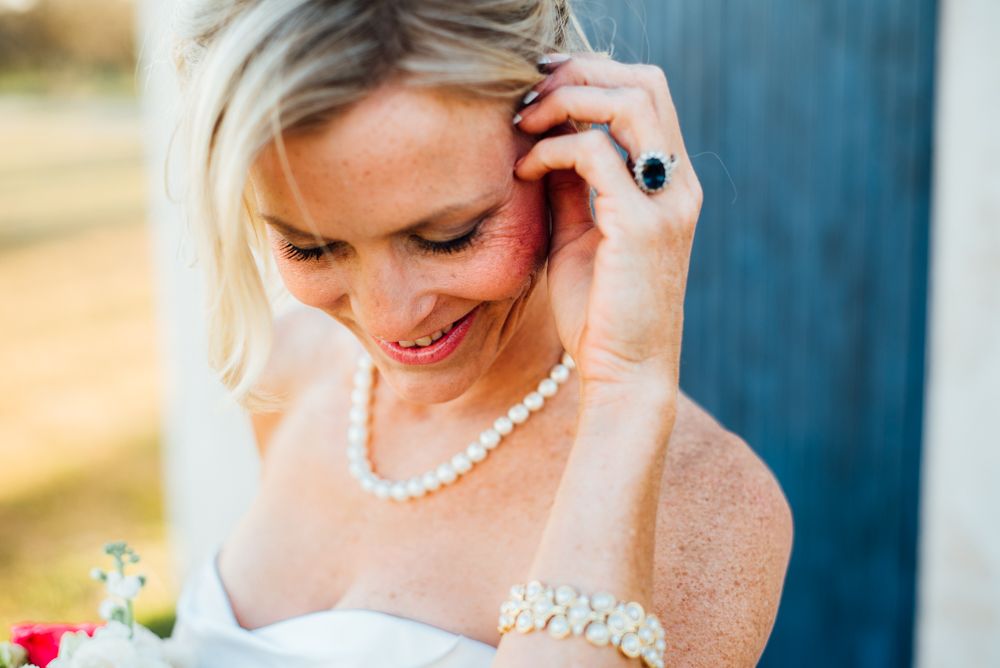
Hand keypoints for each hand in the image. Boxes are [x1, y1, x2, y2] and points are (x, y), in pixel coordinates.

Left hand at [513, 52, 702, 403]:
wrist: (624, 376)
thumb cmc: (599, 313)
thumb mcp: (580, 236)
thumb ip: (572, 187)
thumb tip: (545, 138)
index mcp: (670, 184)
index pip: (647, 95)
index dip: (593, 75)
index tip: (539, 89)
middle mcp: (678, 185)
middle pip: (645, 83)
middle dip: (580, 74)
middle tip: (528, 95)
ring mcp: (666, 204)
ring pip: (627, 104)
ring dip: (565, 101)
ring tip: (523, 123)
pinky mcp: (641, 228)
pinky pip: (594, 155)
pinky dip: (550, 150)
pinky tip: (523, 172)